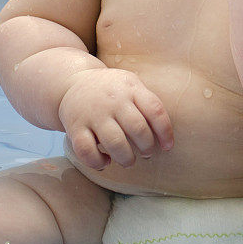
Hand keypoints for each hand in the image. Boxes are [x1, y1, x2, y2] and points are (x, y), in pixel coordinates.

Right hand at [59, 68, 173, 169]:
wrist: (74, 81)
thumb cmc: (112, 89)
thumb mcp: (131, 85)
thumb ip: (147, 104)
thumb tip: (165, 136)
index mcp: (131, 88)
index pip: (155, 110)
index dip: (165, 132)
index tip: (168, 147)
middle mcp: (113, 100)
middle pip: (137, 128)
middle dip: (147, 147)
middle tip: (147, 153)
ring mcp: (93, 113)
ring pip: (115, 143)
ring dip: (126, 158)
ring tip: (129, 161)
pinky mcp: (75, 127)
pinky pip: (87, 151)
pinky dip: (98, 162)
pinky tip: (105, 161)